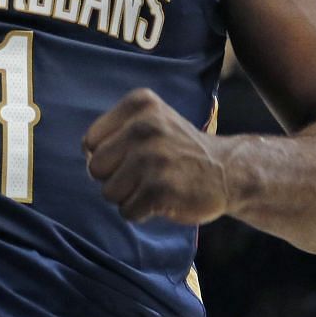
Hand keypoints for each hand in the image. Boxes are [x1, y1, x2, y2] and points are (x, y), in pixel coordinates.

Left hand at [84, 89, 234, 227]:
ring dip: (129, 196)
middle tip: (146, 174)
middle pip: (95, 168)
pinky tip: (164, 199)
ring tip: (156, 185)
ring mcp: (152, 157)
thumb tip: (86, 158)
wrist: (228, 171)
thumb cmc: (181, 150)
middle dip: (115, 178)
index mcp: (139, 104)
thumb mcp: (151, 121)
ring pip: (109, 192)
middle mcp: (144, 126)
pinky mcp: (159, 188)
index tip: (133, 156)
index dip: (108, 156)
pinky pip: (127, 211)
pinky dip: (142, 212)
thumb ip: (115, 132)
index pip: (90, 141)